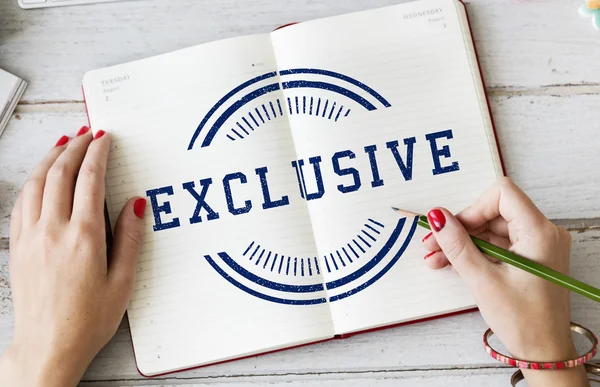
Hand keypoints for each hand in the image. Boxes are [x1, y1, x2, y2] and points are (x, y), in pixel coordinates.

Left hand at [0, 127, 146, 386]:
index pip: (89, 179)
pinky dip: (33, 180)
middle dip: (75, 147)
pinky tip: (40, 177)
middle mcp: (53, 231)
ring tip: (63, 143)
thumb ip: (130, 238)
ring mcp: (31, 237)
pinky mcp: (19, 247)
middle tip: (87, 133)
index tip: (105, 138)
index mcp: (84, 237)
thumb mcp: (123, 282)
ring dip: (51, 158)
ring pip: (36, 182)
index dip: (98, 153)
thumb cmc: (87, 320)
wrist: (47, 347)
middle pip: (60, 173)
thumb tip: (135, 204)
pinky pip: (22, 201)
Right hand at [422, 177, 588, 386]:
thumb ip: (457, 244)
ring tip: (437, 258)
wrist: (544, 352)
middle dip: (461, 228)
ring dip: (464, 242)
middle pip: (494, 213)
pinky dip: (476, 252)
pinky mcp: (531, 257)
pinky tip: (453, 263)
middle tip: (433, 244)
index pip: (502, 195)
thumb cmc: (523, 321)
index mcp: (539, 233)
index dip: (473, 208)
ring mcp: (538, 246)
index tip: (452, 228)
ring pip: (493, 230)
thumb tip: (438, 217)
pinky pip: (499, 244)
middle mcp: (543, 233)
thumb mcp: (482, 280)